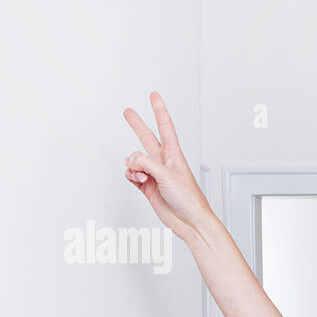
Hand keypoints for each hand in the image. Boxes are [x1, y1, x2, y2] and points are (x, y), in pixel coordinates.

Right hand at [122, 91, 212, 242]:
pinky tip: (138, 181)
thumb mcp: (167, 175)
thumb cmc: (189, 199)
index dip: (159, 110)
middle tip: (127, 112)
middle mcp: (163, 162)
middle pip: (146, 138)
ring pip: (134, 161)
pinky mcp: (147, 187)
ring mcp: (154, 174)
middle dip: (137, 125)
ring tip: (142, 176)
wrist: (189, 221)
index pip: (165, 126)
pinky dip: (130, 176)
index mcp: (174, 154)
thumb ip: (146, 164)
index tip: (154, 95)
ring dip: (132, 166)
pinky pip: (131, 175)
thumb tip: (131, 161)